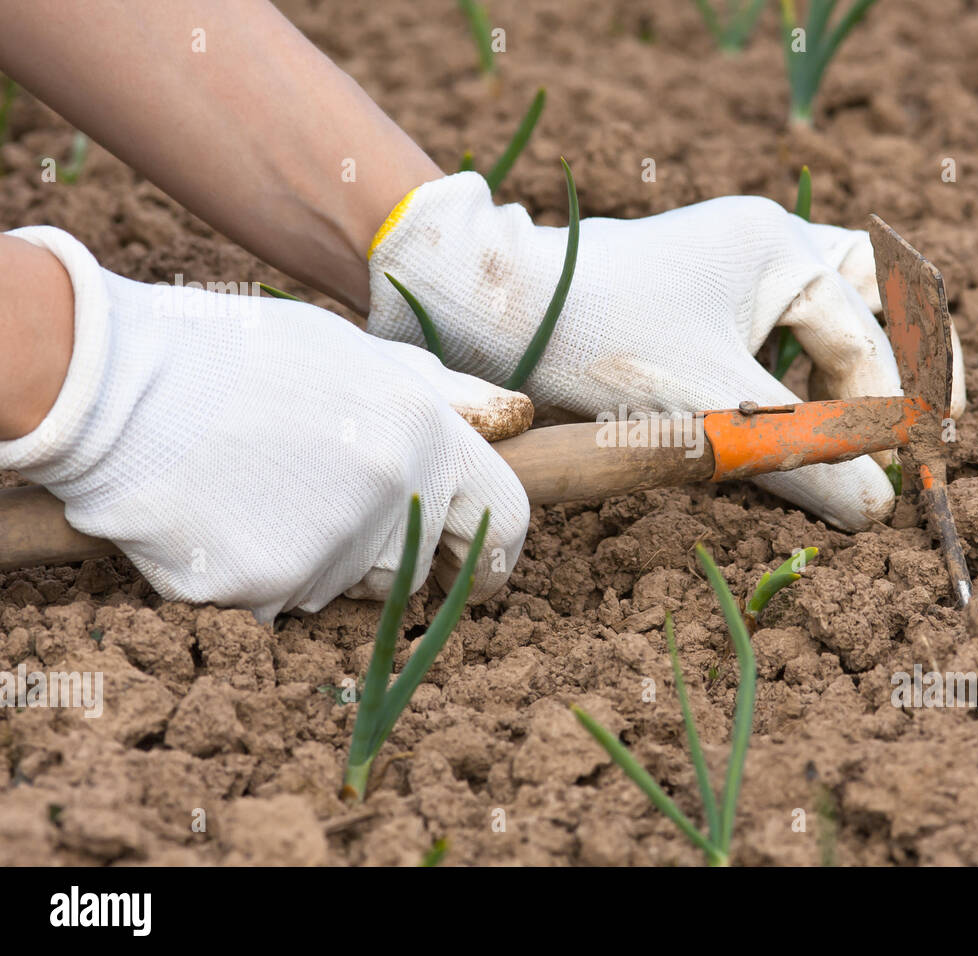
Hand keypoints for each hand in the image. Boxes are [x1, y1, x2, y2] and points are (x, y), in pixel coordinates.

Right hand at [0, 227, 529, 620]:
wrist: (117, 383)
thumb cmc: (241, 357)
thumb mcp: (355, 354)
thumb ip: (442, 397)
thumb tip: (514, 420)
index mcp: (425, 433)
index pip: (507, 517)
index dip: (501, 550)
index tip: (485, 568)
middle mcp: (393, 496)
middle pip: (419, 565)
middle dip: (387, 551)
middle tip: (318, 502)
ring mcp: (331, 548)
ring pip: (348, 587)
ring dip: (318, 559)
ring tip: (258, 492)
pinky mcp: (268, 589)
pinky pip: (282, 605)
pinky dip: (256, 579)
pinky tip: (220, 521)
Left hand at [367, 172, 965, 529]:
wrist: (493, 314)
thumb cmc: (601, 345)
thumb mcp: (712, 410)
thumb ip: (802, 458)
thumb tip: (878, 511)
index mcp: (780, 250)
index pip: (866, 338)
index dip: (889, 412)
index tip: (900, 475)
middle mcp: (763, 246)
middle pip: (871, 299)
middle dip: (904, 366)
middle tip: (934, 432)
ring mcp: (727, 270)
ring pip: (823, 316)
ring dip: (853, 372)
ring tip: (877, 434)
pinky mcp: (695, 303)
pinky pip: (772, 336)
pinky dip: (798, 379)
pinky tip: (796, 425)